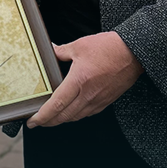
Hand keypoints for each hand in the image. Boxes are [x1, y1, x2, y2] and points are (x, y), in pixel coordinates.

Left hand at [26, 31, 142, 127]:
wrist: (133, 53)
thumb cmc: (110, 48)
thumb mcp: (80, 45)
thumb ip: (62, 51)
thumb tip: (51, 51)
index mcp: (79, 81)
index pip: (56, 105)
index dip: (42, 116)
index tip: (33, 121)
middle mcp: (88, 95)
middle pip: (64, 117)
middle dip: (48, 122)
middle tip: (37, 122)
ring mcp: (98, 100)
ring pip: (75, 117)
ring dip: (62, 120)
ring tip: (52, 118)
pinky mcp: (106, 101)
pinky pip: (87, 114)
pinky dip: (76, 115)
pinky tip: (72, 111)